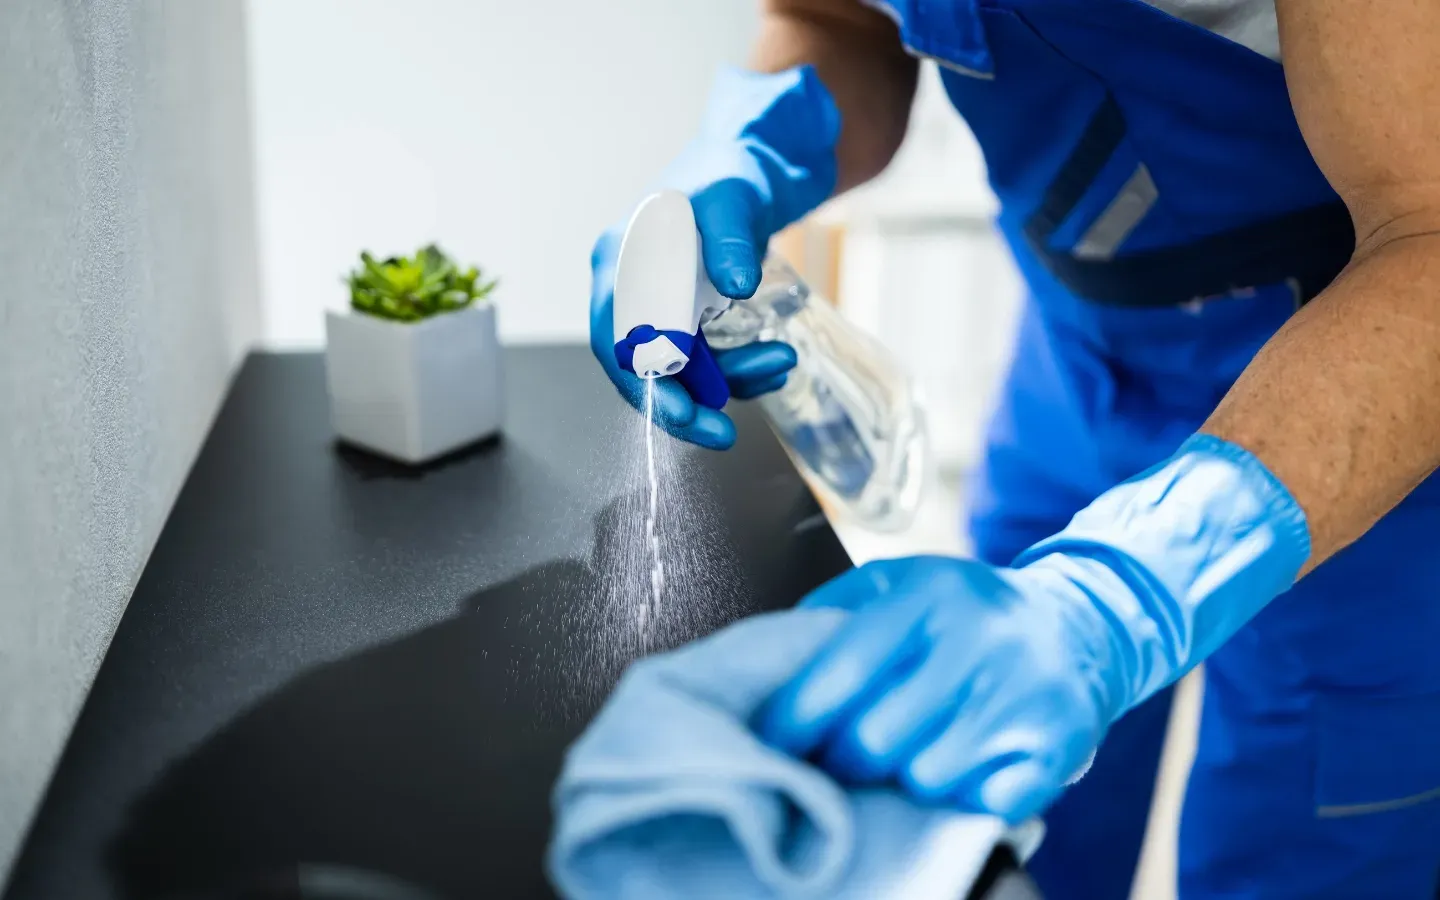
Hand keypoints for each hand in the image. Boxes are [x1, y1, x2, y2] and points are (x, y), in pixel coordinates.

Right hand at [589, 66, 838, 449]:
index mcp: (620, 261)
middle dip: (685, 405)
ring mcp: (660, 308)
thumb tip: (736, 286)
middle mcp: (631, 291)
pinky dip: (740, 372)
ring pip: (682, 372)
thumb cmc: (732, 175)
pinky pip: (706, 364)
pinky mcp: (689, 319)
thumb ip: (730, 238)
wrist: (753, 167)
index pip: (617, 339)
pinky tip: (774, 362)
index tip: (683, 413)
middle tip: (724, 434)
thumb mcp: (732, 198)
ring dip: (730, 381)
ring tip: (781, 361)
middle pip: (642, 369)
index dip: (644, 383)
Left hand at [757, 556, 1113, 823]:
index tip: (767, 747)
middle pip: (875, 740)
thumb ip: (830, 613)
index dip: (792, 721)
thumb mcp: (897, 582)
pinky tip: (958, 769)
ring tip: (903, 758)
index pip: (840, 673)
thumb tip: (764, 669)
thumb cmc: (965, 611)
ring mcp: (1023, 698)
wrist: (1079, 627)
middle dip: (839, 762)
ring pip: (925, 781)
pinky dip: (960, 801)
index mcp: (927, 596)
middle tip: (832, 762)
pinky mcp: (1057, 747)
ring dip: (901, 783)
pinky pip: (982, 805)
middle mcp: (978, 642)